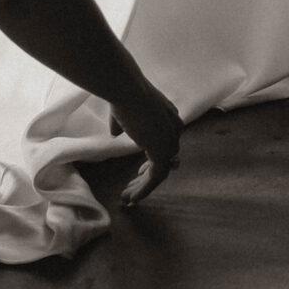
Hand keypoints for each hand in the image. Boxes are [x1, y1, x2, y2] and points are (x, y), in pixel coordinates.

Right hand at [110, 84, 182, 206]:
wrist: (127, 90)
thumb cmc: (123, 95)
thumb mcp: (123, 111)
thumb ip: (122, 125)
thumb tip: (114, 134)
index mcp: (170, 117)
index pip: (165, 144)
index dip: (152, 160)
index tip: (138, 171)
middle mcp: (174, 129)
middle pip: (164, 159)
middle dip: (146, 176)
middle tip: (131, 190)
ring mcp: (170, 141)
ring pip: (160, 171)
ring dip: (143, 186)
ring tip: (127, 198)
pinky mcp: (162, 152)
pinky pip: (156, 177)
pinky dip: (144, 189)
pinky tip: (132, 198)